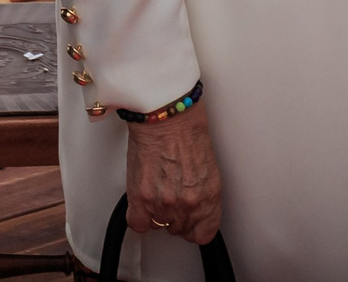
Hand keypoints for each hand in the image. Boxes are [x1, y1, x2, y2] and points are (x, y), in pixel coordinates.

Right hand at [126, 101, 222, 245]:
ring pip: (159, 225)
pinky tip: (142, 200)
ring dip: (156, 211)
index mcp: (209, 196)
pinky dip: (138, 215)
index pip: (204, 233)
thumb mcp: (207, 166)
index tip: (190, 222)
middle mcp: (188, 204)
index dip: (195, 227)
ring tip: (157, 187)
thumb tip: (194, 205)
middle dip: (175, 214)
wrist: (165, 114)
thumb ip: (201, 193)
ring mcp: (164, 204)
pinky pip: (138, 224)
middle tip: (170, 192)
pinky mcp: (142, 199)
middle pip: (179, 229)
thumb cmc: (186, 129)